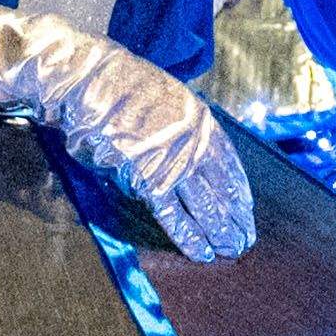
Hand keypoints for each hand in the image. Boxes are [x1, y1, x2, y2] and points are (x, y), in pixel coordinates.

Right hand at [0, 12, 256, 260]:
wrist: (89, 82)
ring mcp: (172, 161)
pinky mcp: (146, 178)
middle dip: (236, 219)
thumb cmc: (120, 89)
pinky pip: (173, 215)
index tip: (246, 211)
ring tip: (230, 250)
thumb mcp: (168, 98)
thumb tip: (193, 153)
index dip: (240, 192)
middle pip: (222, 189)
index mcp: (201, 121)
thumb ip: (184, 127)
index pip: (230, 165)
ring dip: (219, 232)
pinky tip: (201, 252)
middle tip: (244, 241)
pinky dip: (188, 236)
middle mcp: (193, 143)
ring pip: (204, 206)